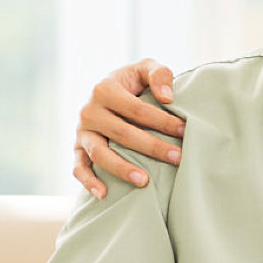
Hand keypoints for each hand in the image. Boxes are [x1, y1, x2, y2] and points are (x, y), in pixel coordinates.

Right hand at [72, 58, 185, 198]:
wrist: (106, 92)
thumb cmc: (132, 83)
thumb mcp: (144, 68)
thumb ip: (158, 74)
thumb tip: (167, 98)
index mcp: (104, 89)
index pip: (137, 109)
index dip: (162, 121)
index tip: (184, 131)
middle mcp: (89, 111)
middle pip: (122, 133)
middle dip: (152, 147)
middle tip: (177, 158)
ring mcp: (82, 132)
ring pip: (100, 154)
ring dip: (122, 169)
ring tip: (145, 181)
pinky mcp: (77, 149)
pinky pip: (79, 167)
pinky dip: (88, 182)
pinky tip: (104, 194)